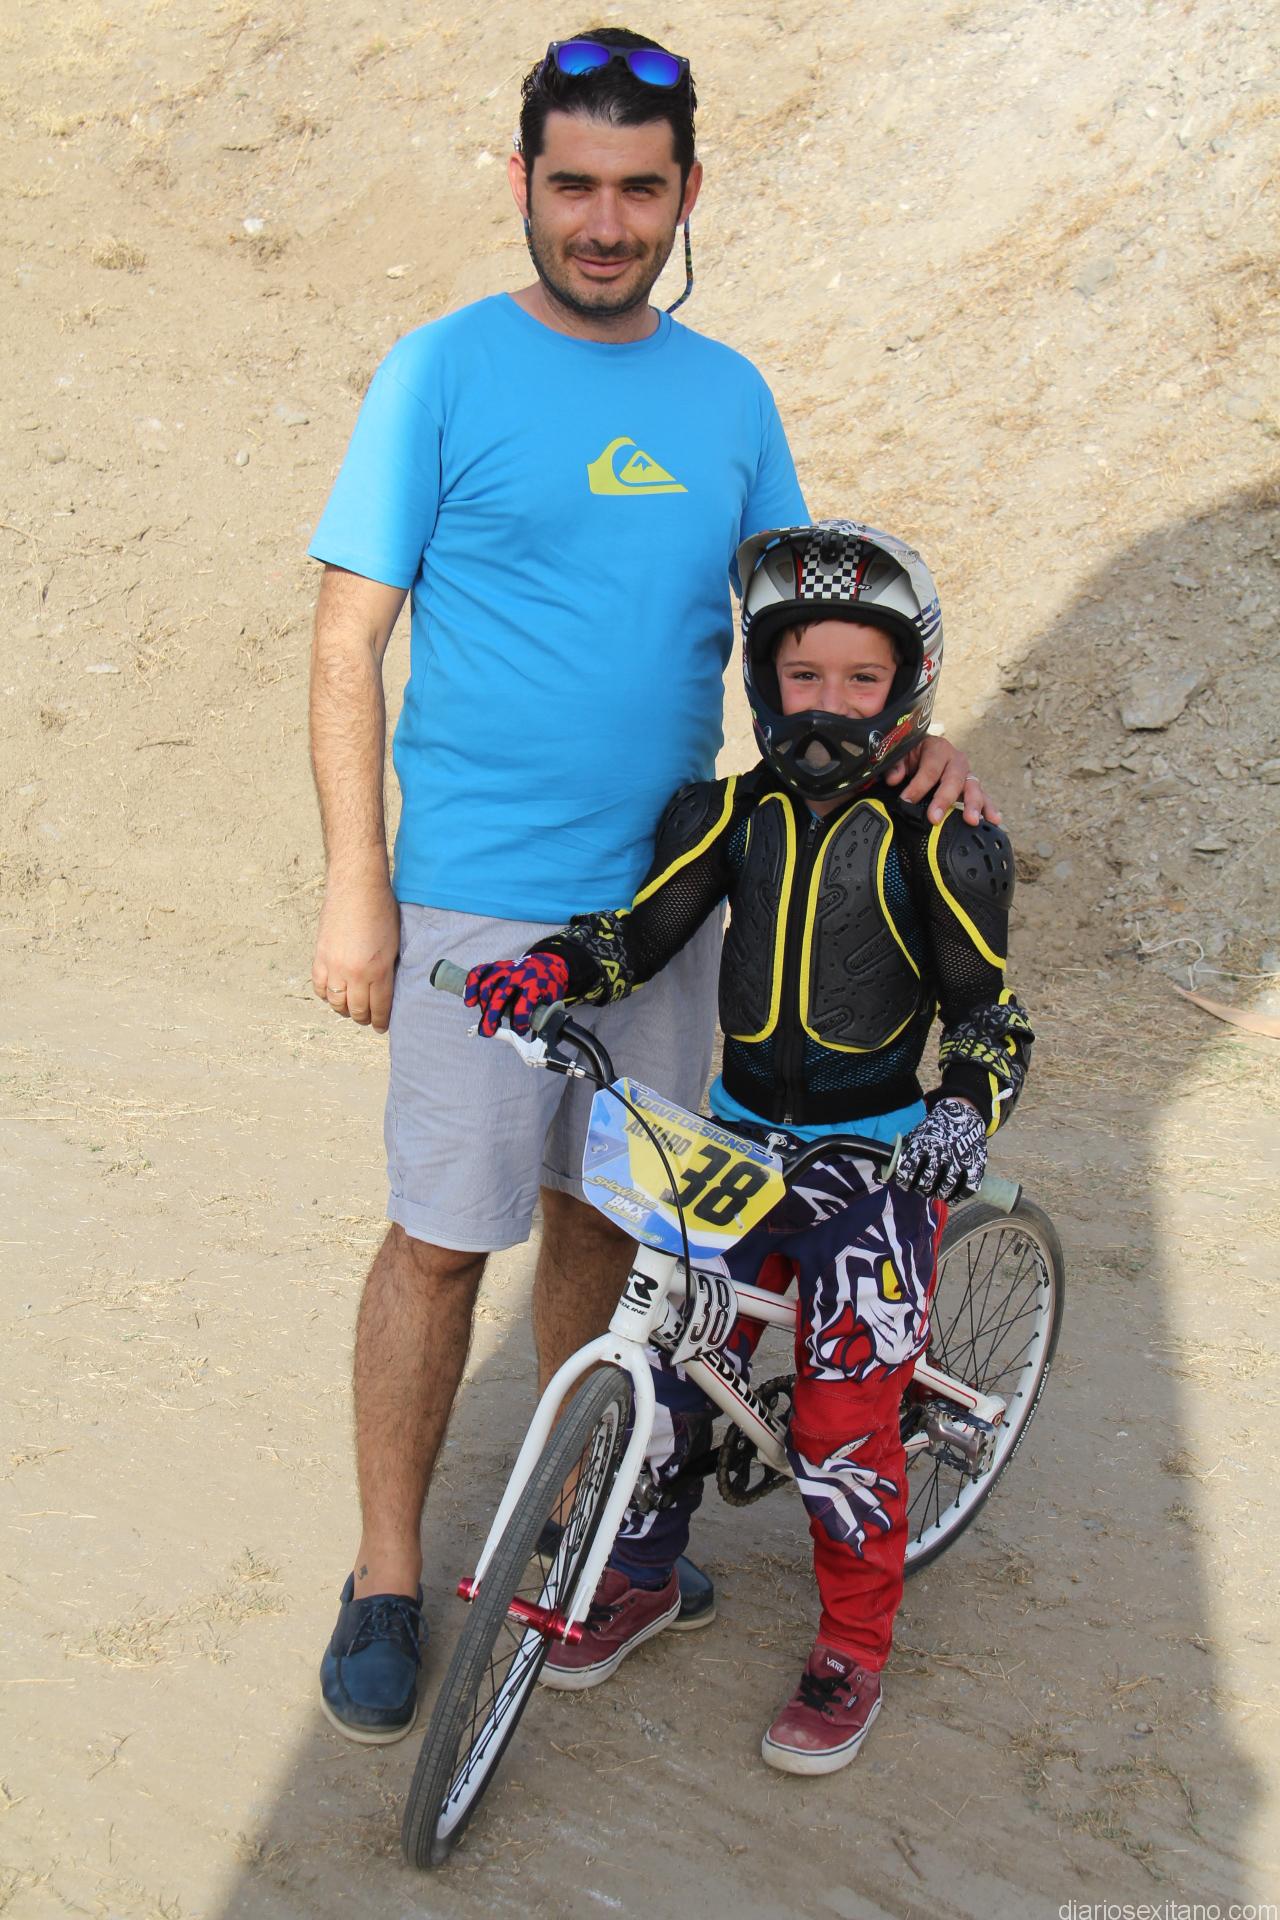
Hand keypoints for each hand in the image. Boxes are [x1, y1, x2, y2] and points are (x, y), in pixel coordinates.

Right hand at [311, 872, 399, 1032]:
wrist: (357, 887)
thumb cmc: (382, 910)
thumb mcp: (395, 944)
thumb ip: (389, 970)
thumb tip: (386, 990)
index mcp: (378, 970)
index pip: (379, 1008)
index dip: (380, 1021)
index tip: (381, 1026)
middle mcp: (355, 973)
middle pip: (357, 1010)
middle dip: (364, 1018)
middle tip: (368, 1019)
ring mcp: (334, 966)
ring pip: (336, 1003)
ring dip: (345, 1009)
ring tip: (352, 1007)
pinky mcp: (320, 957)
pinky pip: (320, 987)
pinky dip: (327, 995)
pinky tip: (335, 992)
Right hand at [463, 952, 568, 1037]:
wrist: (545, 964)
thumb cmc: (546, 986)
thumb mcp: (551, 1000)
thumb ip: (543, 1015)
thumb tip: (535, 1036)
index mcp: (534, 984)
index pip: (523, 1005)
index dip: (519, 1021)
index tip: (519, 1030)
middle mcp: (518, 975)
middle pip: (499, 996)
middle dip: (491, 1017)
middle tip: (487, 1032)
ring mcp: (505, 969)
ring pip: (486, 985)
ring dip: (482, 1004)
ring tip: (485, 1017)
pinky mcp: (495, 966)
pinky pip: (478, 972)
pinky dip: (470, 986)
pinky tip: (469, 1001)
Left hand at [883, 735, 1000, 825]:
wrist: (921, 753)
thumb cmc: (910, 756)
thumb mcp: (900, 755)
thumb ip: (895, 765)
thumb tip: (894, 779)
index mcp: (938, 748)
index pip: (930, 768)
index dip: (918, 786)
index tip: (906, 802)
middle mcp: (956, 760)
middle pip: (954, 779)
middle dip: (944, 799)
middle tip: (935, 819)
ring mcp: (966, 774)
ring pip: (973, 788)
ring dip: (973, 805)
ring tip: (972, 820)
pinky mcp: (971, 787)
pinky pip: (983, 797)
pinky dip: (989, 808)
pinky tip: (994, 821)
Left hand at [894, 1097, 986, 1199]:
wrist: (964, 1114)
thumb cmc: (936, 1127)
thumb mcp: (918, 1133)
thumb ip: (907, 1150)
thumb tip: (890, 1167)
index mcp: (924, 1145)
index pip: (908, 1170)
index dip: (904, 1180)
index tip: (904, 1182)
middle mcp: (941, 1154)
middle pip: (926, 1182)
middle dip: (921, 1188)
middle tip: (921, 1187)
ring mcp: (959, 1161)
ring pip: (945, 1188)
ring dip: (937, 1193)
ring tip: (935, 1191)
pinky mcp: (975, 1167)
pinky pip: (965, 1189)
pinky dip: (957, 1197)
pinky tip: (951, 1196)